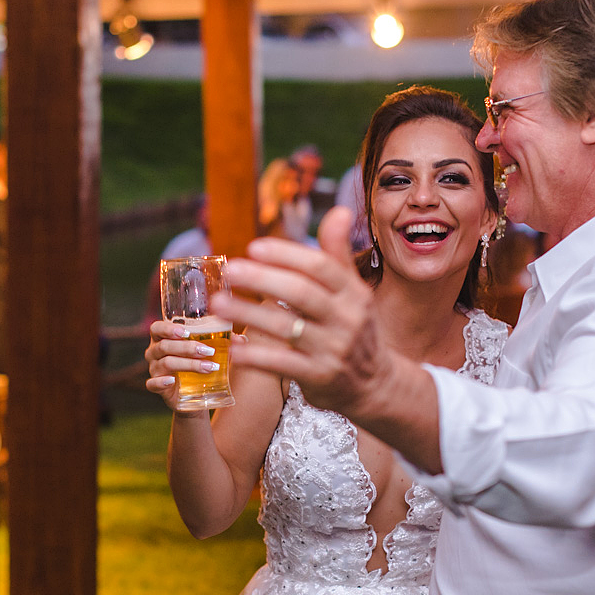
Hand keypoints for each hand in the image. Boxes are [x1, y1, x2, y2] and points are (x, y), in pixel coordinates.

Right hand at [144, 320, 221, 410]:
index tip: (185, 331)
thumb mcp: (213, 352)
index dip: (168, 328)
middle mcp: (155, 352)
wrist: (198, 395)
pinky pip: (152, 384)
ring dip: (189, 364)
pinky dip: (161, 382)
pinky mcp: (157, 387)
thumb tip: (242, 339)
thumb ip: (225, 342)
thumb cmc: (202, 365)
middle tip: (208, 351)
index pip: (157, 328)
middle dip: (188, 348)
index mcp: (164, 338)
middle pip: (165, 346)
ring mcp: (154, 369)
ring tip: (209, 367)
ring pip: (166, 363)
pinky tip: (172, 380)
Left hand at [212, 208, 389, 415]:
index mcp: (354, 293)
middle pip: (302, 294)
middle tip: (231, 269)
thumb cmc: (356, 329)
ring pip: (288, 328)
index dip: (287, 255)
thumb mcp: (354, 292)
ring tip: (218, 302)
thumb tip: (339, 209)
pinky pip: (284, 365)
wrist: (376, 384)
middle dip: (264, 279)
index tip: (255, 247)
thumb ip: (338, 254)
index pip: (321, 267)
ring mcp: (334, 351)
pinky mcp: (321, 378)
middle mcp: (347, 320)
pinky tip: (234, 346)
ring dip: (250, 313)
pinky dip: (257, 356)